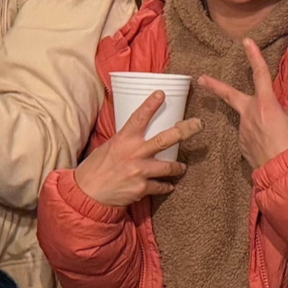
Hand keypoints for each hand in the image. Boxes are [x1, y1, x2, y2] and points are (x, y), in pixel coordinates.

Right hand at [72, 91, 202, 206]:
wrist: (88, 193)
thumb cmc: (96, 168)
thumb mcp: (109, 147)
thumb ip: (127, 141)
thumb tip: (139, 134)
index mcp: (123, 140)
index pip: (139, 118)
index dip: (150, 104)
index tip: (161, 93)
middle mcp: (133, 154)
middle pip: (165, 139)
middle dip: (184, 130)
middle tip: (199, 124)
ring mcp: (139, 171)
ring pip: (169, 167)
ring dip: (178, 167)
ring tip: (182, 167)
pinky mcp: (141, 189)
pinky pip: (161, 186)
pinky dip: (165, 186)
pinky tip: (168, 185)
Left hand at [196, 39, 287, 169]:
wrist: (286, 172)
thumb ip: (285, 113)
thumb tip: (279, 114)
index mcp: (266, 104)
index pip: (260, 74)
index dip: (254, 56)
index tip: (246, 42)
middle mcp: (250, 115)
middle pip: (230, 95)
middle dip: (215, 86)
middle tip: (202, 79)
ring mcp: (243, 131)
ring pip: (249, 120)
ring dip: (261, 125)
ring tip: (278, 138)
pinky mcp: (242, 146)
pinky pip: (251, 136)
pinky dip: (260, 138)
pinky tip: (270, 147)